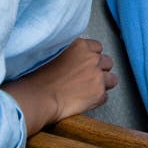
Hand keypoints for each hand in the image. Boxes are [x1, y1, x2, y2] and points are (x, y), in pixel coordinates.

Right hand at [2, 38, 117, 134]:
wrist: (36, 97)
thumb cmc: (36, 77)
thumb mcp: (51, 52)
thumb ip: (68, 50)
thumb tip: (73, 54)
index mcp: (80, 46)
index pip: (97, 48)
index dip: (91, 57)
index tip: (84, 64)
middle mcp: (92, 59)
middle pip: (107, 62)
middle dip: (99, 69)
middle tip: (86, 78)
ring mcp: (97, 76)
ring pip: (112, 79)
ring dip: (103, 84)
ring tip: (89, 90)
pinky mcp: (99, 94)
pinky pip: (105, 96)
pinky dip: (97, 99)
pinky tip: (84, 101)